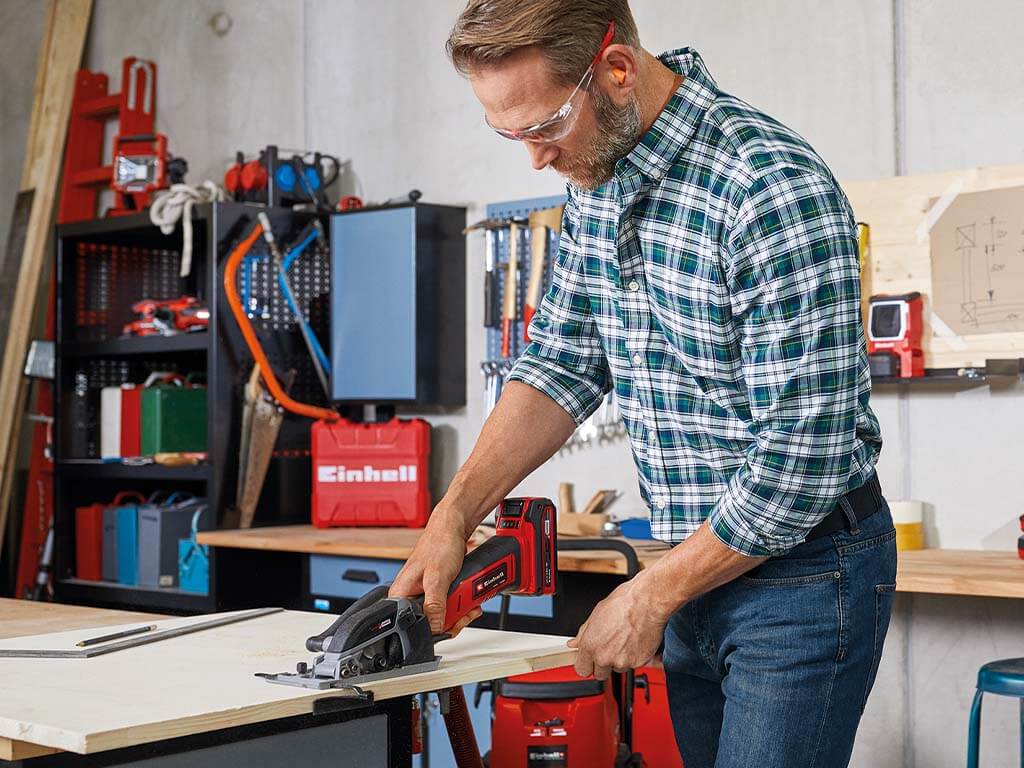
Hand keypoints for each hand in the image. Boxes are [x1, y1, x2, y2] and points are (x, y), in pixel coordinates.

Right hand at [389, 507, 482, 635]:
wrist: (452, 528)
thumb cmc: (439, 544)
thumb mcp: (437, 578)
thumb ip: (435, 605)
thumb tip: (435, 628)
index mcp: (401, 595)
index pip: (414, 625)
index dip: (435, 629)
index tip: (452, 624)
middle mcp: (410, 596)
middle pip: (431, 623)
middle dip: (453, 620)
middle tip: (466, 612)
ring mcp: (424, 593)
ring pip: (442, 615)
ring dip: (460, 613)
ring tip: (470, 603)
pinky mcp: (436, 590)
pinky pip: (448, 605)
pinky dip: (461, 605)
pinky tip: (469, 599)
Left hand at [567, 573, 672, 679]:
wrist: (647, 603)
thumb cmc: (623, 603)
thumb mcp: (596, 614)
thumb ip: (584, 633)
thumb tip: (575, 642)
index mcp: (590, 645)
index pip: (581, 669)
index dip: (586, 664)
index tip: (589, 660)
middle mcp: (604, 657)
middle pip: (599, 674)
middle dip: (602, 664)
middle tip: (608, 648)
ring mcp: (622, 662)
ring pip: (617, 669)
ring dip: (619, 660)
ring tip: (624, 640)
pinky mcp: (638, 663)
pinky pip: (632, 665)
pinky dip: (633, 657)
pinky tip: (634, 641)